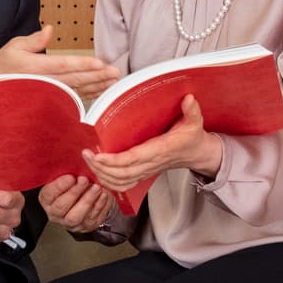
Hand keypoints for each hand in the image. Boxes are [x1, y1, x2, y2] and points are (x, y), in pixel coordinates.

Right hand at [0, 24, 120, 99]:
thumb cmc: (3, 67)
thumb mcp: (14, 47)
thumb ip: (34, 40)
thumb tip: (50, 29)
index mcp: (36, 68)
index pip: (64, 65)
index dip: (83, 64)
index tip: (100, 63)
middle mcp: (45, 83)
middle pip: (76, 80)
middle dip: (98, 76)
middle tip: (115, 72)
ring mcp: (49, 94)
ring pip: (77, 91)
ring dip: (97, 87)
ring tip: (113, 82)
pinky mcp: (51, 100)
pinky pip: (73, 98)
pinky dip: (88, 95)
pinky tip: (101, 91)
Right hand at [38, 175, 113, 232]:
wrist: (84, 198)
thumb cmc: (73, 184)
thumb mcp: (65, 176)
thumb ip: (66, 170)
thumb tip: (77, 157)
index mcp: (47, 199)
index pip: (49, 195)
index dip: (60, 186)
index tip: (70, 177)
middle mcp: (56, 213)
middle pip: (61, 207)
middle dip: (74, 193)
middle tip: (84, 180)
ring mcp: (71, 222)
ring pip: (76, 216)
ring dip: (87, 200)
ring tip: (96, 187)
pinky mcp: (86, 226)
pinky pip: (92, 218)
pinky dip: (99, 206)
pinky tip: (103, 194)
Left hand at [85, 95, 223, 190]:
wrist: (197, 154)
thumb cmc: (192, 138)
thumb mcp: (195, 122)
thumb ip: (192, 111)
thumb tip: (188, 98)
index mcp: (160, 150)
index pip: (133, 159)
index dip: (114, 160)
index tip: (98, 155)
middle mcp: (151, 163)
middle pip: (121, 173)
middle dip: (101, 166)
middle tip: (86, 154)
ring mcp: (146, 170)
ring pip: (120, 181)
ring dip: (102, 175)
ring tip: (88, 160)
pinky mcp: (143, 173)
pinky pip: (123, 184)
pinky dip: (109, 182)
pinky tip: (98, 172)